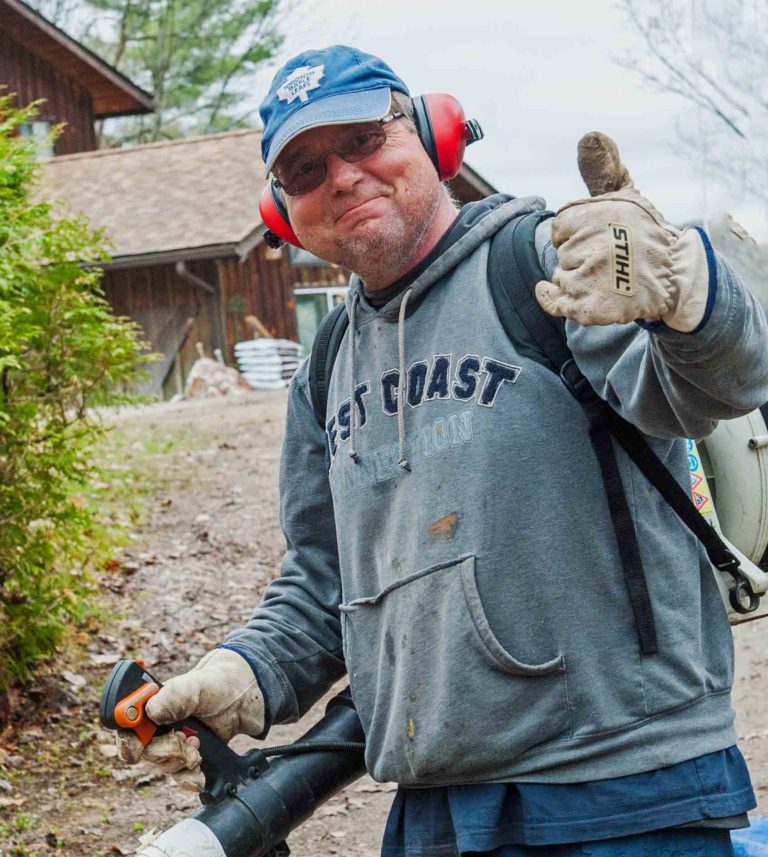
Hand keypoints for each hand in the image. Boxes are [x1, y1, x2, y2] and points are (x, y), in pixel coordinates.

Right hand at [114, 648, 263, 791]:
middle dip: (165, 751)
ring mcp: (171, 745)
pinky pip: (181, 778)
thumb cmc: (213, 686)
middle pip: (143, 753)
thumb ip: (175, 696)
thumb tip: (151, 712)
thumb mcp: (196, 685)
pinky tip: (199, 771)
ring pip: (163, 766)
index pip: (125, 729)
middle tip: (184, 740)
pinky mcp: (186, 759)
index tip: (137, 748)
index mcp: (150, 707)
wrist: (239, 700)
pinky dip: (190, 779)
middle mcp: (156, 728)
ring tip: (197, 745)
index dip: (126, 741)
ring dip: (181, 761)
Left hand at [535, 132, 708, 329]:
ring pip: (560, 276)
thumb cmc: (644, 234)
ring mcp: (594, 277)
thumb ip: (603, 170)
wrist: (673, 277)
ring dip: (575, 278)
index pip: (561, 226)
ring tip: (606, 276)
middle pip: (562, 252)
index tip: (600, 235)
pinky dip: (549, 298)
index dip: (576, 232)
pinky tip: (546, 290)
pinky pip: (555, 302)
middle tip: (610, 258)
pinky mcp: (593, 306)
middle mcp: (597, 245)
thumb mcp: (625, 196)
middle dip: (578, 256)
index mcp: (601, 215)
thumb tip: (589, 135)